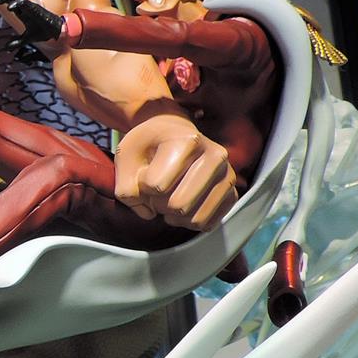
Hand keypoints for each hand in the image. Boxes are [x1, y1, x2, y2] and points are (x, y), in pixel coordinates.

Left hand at [0, 0, 64, 64]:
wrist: (56, 32)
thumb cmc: (43, 32)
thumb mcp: (27, 39)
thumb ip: (17, 42)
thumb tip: (6, 48)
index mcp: (23, 11)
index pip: (10, 1)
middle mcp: (26, 7)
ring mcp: (31, 6)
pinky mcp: (36, 8)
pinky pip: (25, 3)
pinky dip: (17, 4)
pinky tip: (10, 7)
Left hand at [113, 114, 238, 229]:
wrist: (174, 133)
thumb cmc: (149, 144)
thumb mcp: (126, 156)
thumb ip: (126, 188)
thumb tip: (149, 213)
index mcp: (188, 142)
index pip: (156, 186)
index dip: (142, 186)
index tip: (145, 171)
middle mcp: (215, 156)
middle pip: (178, 205)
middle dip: (158, 204)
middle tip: (156, 190)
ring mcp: (228, 175)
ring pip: (194, 219)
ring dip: (173, 216)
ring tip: (168, 198)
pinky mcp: (232, 193)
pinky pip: (207, 223)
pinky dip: (189, 222)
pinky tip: (182, 206)